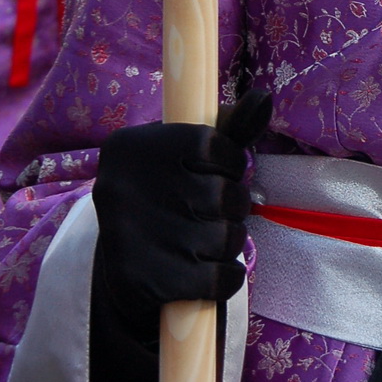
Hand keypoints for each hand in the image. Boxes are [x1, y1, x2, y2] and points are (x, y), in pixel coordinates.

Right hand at [92, 87, 270, 344]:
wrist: (123, 258)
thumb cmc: (171, 188)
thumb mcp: (193, 149)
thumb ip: (231, 125)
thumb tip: (263, 98)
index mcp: (131, 146)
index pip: (211, 144)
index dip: (231, 161)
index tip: (223, 171)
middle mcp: (119, 188)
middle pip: (220, 194)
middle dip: (234, 204)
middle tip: (219, 210)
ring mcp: (125, 237)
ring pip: (222, 237)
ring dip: (231, 240)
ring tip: (215, 237)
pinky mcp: (138, 284)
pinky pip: (214, 280)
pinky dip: (228, 277)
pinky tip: (217, 271)